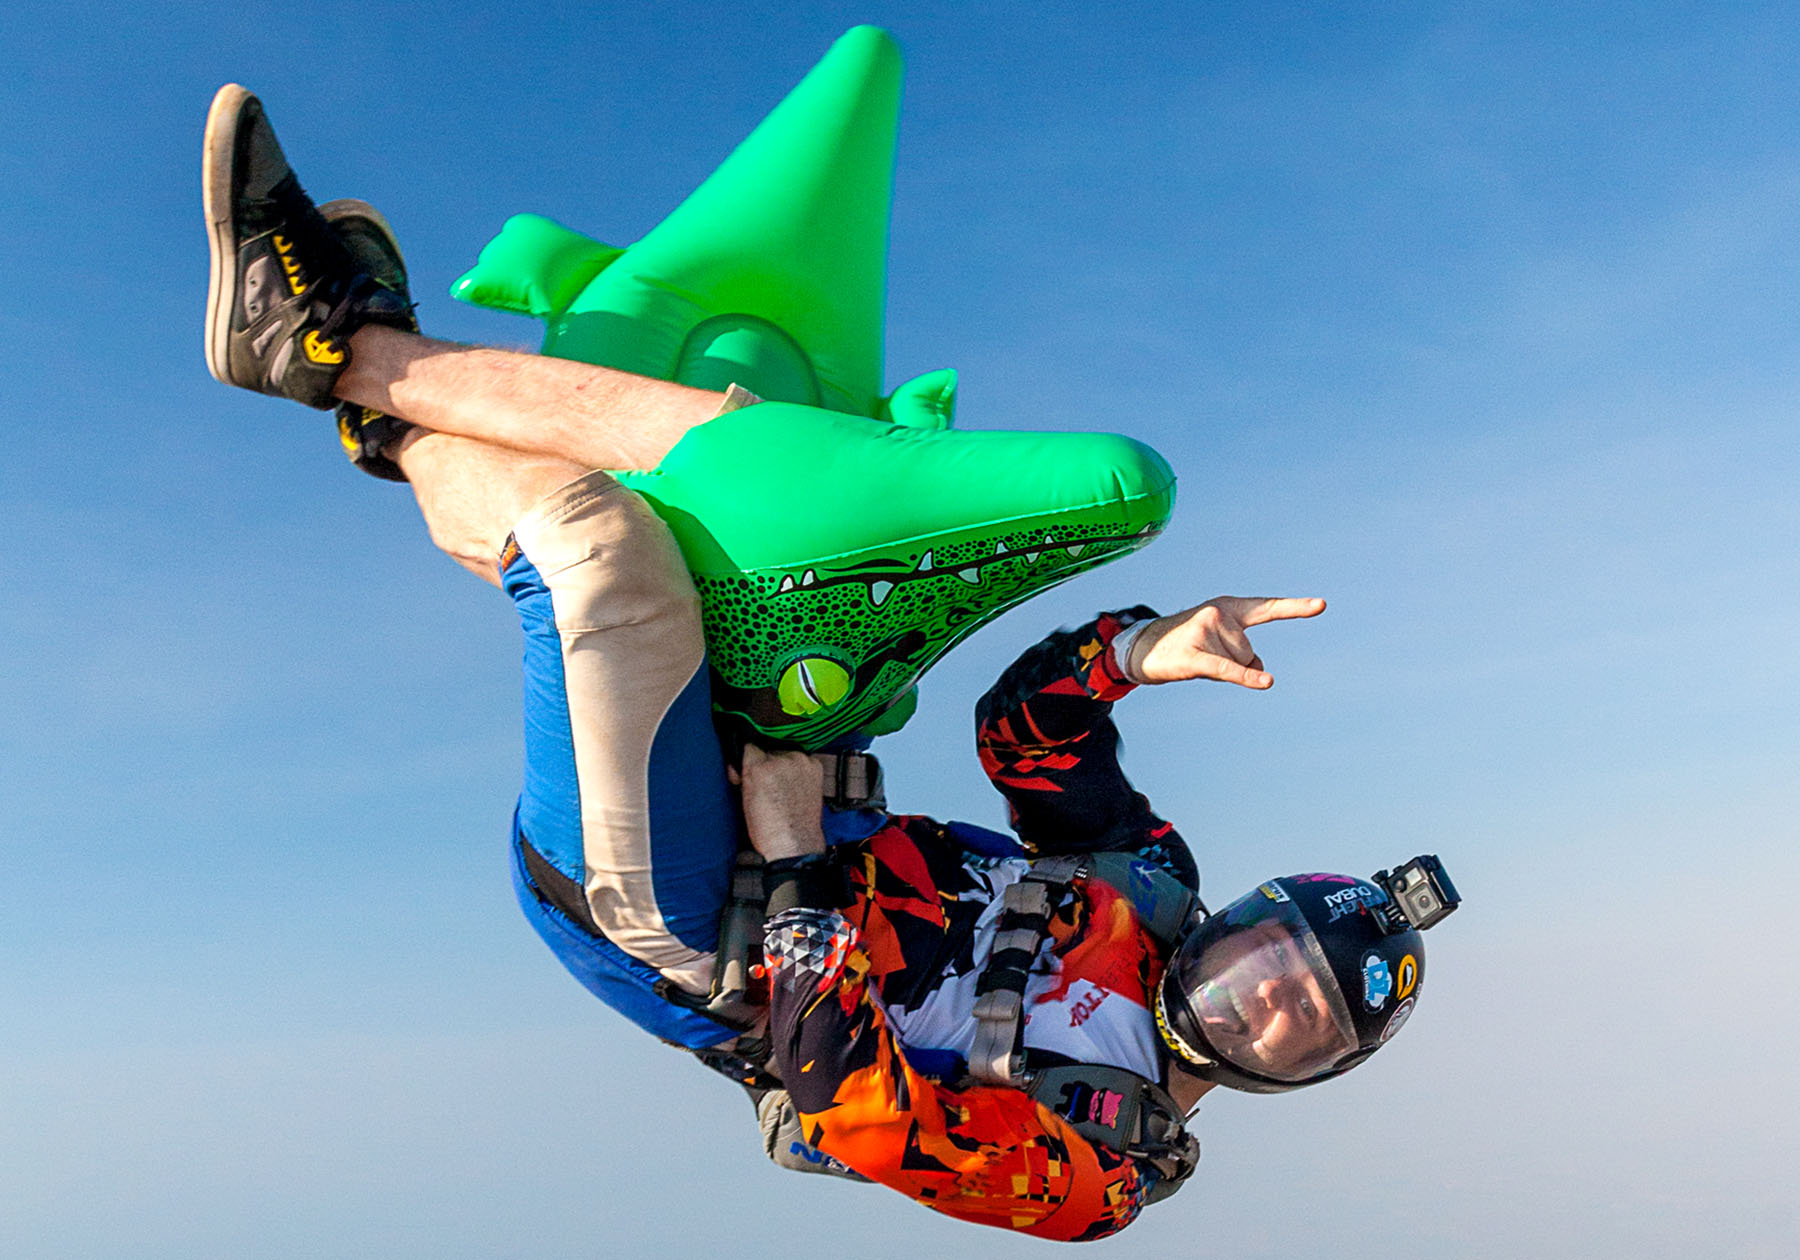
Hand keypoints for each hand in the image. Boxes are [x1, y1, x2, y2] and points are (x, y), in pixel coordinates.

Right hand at [733, 745, 827, 860]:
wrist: (795, 842)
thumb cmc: (767, 827)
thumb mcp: (744, 797)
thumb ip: (744, 773)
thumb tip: (742, 758)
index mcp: (759, 767)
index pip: (748, 746)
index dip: (747, 760)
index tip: (748, 770)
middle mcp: (781, 760)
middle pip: (767, 750)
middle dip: (765, 762)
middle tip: (767, 784)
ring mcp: (800, 762)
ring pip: (785, 753)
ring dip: (782, 764)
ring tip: (783, 787)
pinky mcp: (814, 766)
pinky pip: (802, 760)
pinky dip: (798, 769)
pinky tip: (796, 786)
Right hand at [1128, 596, 1324, 688]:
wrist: (1143, 649)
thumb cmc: (1188, 646)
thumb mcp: (1220, 644)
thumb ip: (1246, 654)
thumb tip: (1261, 673)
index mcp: (1229, 608)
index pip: (1267, 609)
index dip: (1296, 608)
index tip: (1322, 605)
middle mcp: (1219, 614)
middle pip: (1250, 653)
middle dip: (1232, 662)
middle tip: (1203, 655)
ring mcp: (1205, 631)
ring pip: (1237, 665)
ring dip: (1219, 672)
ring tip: (1194, 661)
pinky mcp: (1194, 654)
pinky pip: (1227, 668)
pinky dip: (1246, 678)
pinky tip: (1267, 682)